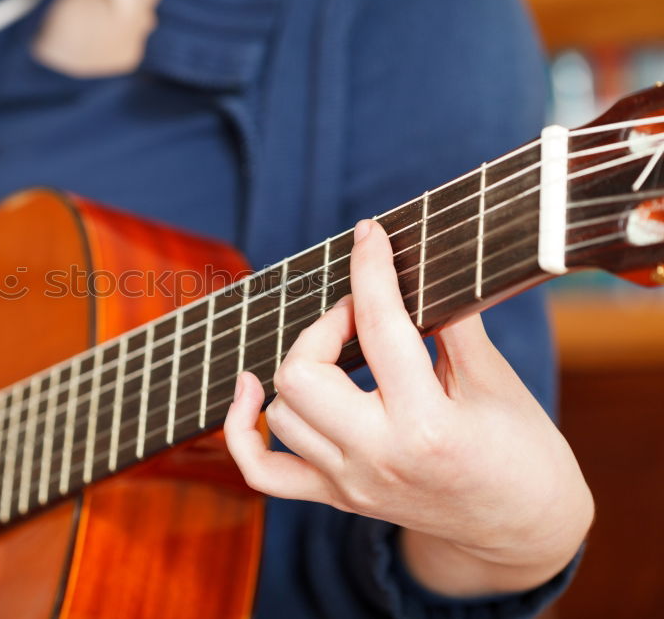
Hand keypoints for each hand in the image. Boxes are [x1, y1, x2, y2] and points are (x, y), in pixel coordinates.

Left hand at [223, 219, 592, 595]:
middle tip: (359, 313)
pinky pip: (261, 471)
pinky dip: (243, 429)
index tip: (370, 235)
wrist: (521, 530)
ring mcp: (350, 484)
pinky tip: (251, 391)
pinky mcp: (336, 498)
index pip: (380, 330)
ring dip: (299, 366)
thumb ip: (452, 325)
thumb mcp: (496, 382)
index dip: (370, 270)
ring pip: (280, 413)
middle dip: (323, 326)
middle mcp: (377, 458)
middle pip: (301, 375)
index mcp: (427, 427)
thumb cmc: (523, 454)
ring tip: (338, 349)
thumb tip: (415, 270)